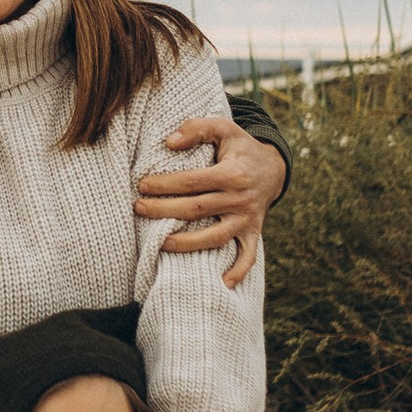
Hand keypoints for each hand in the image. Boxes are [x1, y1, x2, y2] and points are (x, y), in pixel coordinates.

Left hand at [135, 120, 287, 289]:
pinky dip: (238, 271)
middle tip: (138, 209)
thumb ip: (196, 128)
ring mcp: (247, 219)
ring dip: (187, 244)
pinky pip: (248, 256)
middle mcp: (241, 199)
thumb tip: (169, 142)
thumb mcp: (224, 128)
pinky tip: (222, 283)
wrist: (273, 167)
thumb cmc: (240, 147)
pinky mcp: (253, 232)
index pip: (192, 182)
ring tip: (159, 244)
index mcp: (232, 174)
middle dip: (164, 211)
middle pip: (196, 210)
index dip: (165, 185)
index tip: (141, 185)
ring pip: (214, 237)